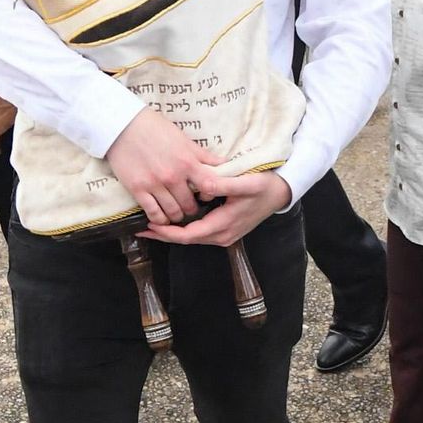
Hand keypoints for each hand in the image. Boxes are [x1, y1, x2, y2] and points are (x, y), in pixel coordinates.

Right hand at [106, 107, 223, 225]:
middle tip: (190, 207)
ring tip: (176, 212)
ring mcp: (154, 184)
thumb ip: (202, 155)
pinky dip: (160, 219)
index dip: (212, 195)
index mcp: (187, 162)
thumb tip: (223, 165)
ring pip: (173, 213)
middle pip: (190, 205)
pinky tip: (161, 217)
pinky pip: (153, 213)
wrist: (123, 125)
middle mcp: (173, 176)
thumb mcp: (183, 139)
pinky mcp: (137, 190)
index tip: (207, 195)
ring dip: (177, 216)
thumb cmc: (154, 128)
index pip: (210, 187)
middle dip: (192, 209)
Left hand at [139, 170, 291, 246]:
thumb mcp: (245, 183)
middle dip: (163, 234)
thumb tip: (201, 187)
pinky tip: (172, 218)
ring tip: (151, 222)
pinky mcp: (225, 229)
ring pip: (191, 236)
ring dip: (172, 231)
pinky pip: (198, 232)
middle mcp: (222, 235)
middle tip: (140, 226)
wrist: (281, 192)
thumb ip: (223, 185)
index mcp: (223, 226)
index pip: (187, 235)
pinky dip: (183, 228)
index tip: (147, 226)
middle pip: (186, 239)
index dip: (166, 232)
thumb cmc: (264, 186)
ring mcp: (224, 234)